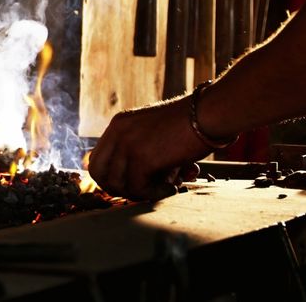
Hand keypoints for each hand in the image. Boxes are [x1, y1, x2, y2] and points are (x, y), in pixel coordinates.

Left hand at [86, 97, 210, 199]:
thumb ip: (141, 151)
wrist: (209, 112)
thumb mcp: (155, 131)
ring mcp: (127, 144)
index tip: (130, 185)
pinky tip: (173, 186)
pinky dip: (156, 193)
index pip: (96, 159)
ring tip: (167, 185)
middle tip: (144, 191)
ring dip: (142, 192)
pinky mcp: (142, 157)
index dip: (110, 178)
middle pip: (99, 174)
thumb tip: (137, 185)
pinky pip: (138, 188)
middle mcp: (117, 132)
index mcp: (119, 124)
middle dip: (119, 189)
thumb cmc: (190, 123)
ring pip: (118, 184)